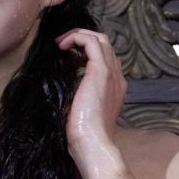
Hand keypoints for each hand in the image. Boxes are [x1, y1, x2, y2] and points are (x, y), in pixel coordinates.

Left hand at [56, 29, 127, 160]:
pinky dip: (77, 38)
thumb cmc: (83, 135)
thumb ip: (78, 98)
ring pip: (100, 39)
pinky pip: (92, 43)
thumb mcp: (80, 111)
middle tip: (63, 45)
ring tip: (61, 43)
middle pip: (105, 45)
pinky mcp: (101, 72)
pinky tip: (62, 46)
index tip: (67, 56)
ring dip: (79, 35)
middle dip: (82, 39)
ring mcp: (111, 74)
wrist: (93, 143)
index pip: (105, 59)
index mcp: (114, 88)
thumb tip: (62, 88)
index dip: (86, 52)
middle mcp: (117, 78)